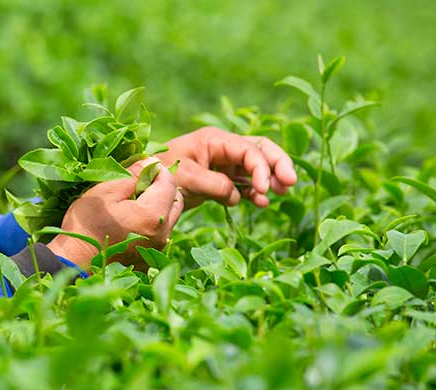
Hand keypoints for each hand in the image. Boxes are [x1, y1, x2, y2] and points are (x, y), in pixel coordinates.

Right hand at [47, 157, 183, 268]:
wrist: (74, 261)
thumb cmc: (86, 224)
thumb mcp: (106, 191)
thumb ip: (133, 175)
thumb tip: (151, 163)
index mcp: (153, 215)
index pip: (169, 182)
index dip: (157, 169)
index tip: (141, 165)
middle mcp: (162, 234)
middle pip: (175, 201)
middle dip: (162, 187)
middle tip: (139, 182)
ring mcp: (157, 249)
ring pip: (169, 218)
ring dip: (157, 205)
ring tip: (133, 201)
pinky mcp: (149, 258)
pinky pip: (159, 234)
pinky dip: (151, 223)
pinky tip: (131, 221)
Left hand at [158, 126, 297, 208]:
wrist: (145, 184)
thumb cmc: (161, 172)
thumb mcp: (184, 176)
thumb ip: (212, 184)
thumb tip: (236, 195)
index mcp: (216, 140)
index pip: (249, 150)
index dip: (261, 168)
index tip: (265, 189)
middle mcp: (224, 148)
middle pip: (260, 151)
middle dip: (278, 164)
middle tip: (291, 183)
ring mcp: (224, 164)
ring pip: (256, 168)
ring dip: (268, 180)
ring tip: (278, 196)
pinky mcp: (221, 180)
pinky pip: (244, 184)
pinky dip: (254, 192)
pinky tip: (261, 203)